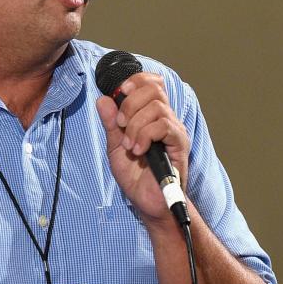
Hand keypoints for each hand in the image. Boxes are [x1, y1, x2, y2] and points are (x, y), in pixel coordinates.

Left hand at [95, 72, 190, 224]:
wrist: (149, 202)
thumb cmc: (136, 177)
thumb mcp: (115, 147)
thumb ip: (111, 124)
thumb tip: (103, 100)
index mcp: (151, 116)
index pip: (151, 82)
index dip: (135, 80)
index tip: (120, 92)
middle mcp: (166, 118)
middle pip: (153, 88)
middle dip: (130, 103)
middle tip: (121, 125)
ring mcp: (174, 130)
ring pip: (156, 106)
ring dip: (135, 125)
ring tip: (130, 145)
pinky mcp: (179, 144)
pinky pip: (163, 126)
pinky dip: (145, 135)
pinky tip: (139, 150)